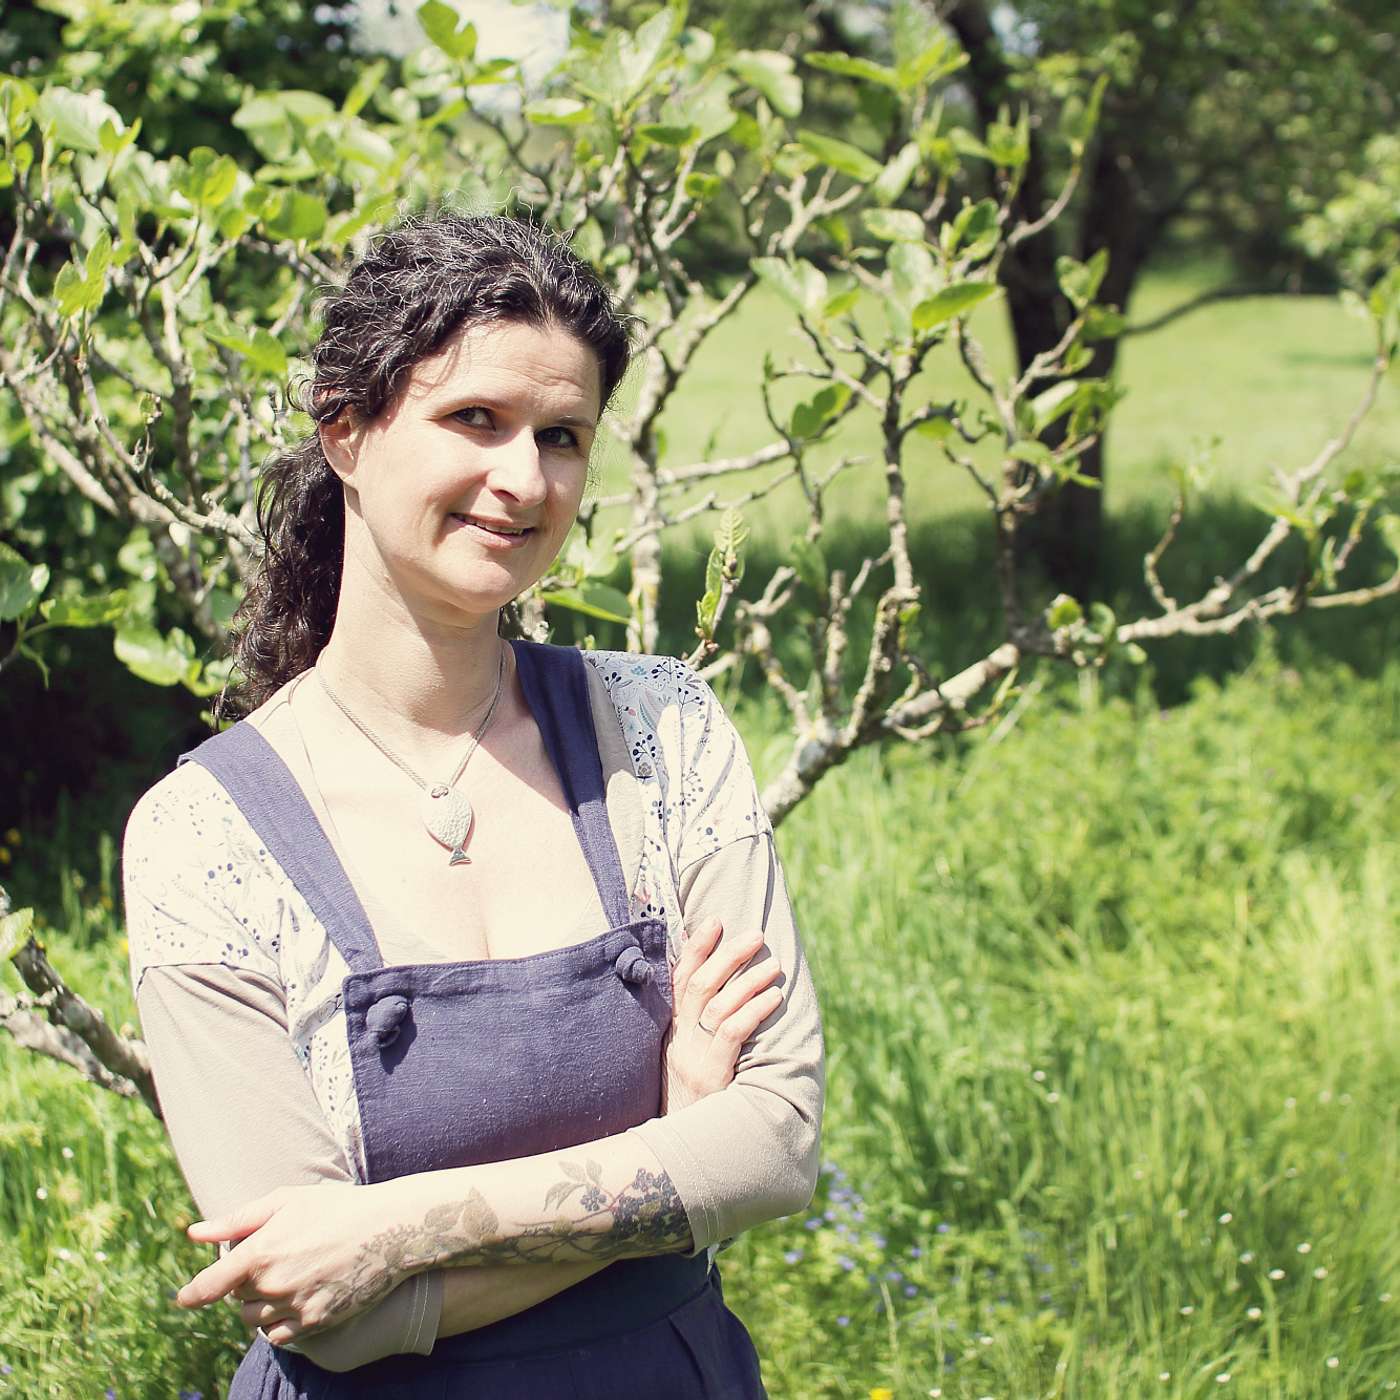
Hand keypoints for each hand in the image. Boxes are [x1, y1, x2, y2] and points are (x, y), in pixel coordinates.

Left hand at [176, 1181, 406, 1344]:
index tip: (183, 1298)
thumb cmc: (335, 1207)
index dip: (191, 1294)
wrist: (388, 1229)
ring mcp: (294, 1306)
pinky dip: (277, 1324)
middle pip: (235, 1297)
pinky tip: (294, 1300)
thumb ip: (237, 1219)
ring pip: (253, 1319)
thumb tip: (194, 1233)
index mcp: (260, 1251)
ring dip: (260, 1303)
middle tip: (273, 1258)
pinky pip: (278, 1336)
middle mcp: (272, 1284)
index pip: (209, 1285)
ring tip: (287, 1277)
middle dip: (245, 1281)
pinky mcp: (315, 1323)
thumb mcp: (286, 1200)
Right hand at [662, 916, 782, 1112]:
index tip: (715, 921)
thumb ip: (698, 1032)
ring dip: (748, 981)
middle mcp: (679, 1041)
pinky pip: (731, 1034)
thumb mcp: (685, 1064)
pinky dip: (752, 1011)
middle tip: (754, 934)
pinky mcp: (710, 1077)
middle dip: (727, 955)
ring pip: (718, 1006)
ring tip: (773, 965)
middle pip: (700, 986)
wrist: (678, 1154)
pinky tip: (773, 998)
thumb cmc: (692, 1106)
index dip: (696, 948)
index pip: (680, 980)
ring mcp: (692, 1059)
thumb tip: (726, 993)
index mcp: (672, 1034)